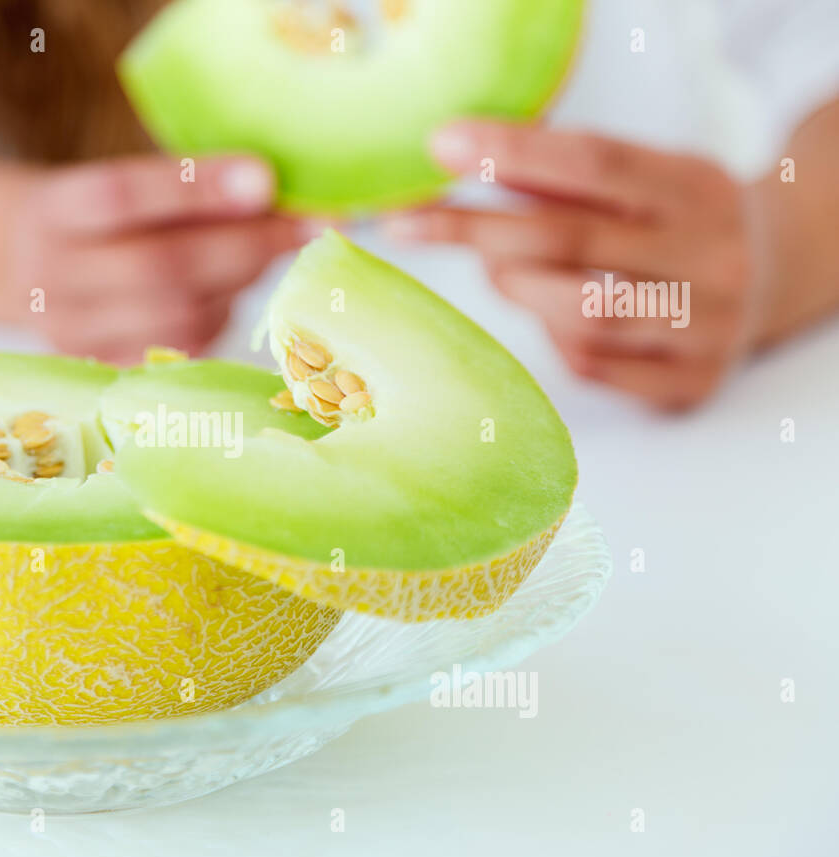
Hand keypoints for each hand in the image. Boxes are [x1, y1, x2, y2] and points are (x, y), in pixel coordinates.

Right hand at [11, 155, 301, 364]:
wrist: (20, 267)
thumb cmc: (94, 217)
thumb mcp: (114, 184)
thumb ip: (180, 188)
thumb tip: (277, 192)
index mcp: (53, 210)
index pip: (123, 196)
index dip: (197, 189)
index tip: (266, 177)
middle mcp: (52, 275)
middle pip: (161, 267)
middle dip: (246, 245)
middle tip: (307, 226)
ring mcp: (72, 332)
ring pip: (179, 315)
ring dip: (237, 285)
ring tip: (262, 255)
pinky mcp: (100, 368)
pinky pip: (179, 349)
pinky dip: (217, 318)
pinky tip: (224, 294)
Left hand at [384, 120, 764, 410]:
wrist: (773, 279)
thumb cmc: (669, 222)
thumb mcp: (637, 180)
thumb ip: (557, 173)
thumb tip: (452, 153)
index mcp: (696, 186)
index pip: (595, 162)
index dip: (513, 153)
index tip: (441, 145)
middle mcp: (712, 255)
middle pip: (572, 240)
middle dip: (479, 229)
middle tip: (412, 222)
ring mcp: (707, 325)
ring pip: (581, 313)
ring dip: (518, 289)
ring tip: (499, 272)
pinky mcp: (690, 383)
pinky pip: (594, 366)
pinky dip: (555, 340)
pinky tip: (553, 319)